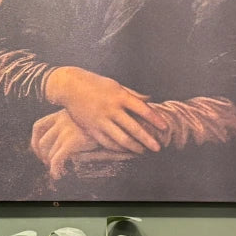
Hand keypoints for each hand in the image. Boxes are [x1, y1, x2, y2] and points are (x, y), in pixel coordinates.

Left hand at [31, 110, 132, 179]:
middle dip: (41, 156)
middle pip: (40, 141)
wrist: (125, 118)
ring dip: (50, 165)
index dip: (34, 142)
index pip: (38, 126)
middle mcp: (62, 119)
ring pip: (48, 152)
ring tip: (57, 173)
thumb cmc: (110, 120)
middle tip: (48, 165)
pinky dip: (55, 169)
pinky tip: (59, 176)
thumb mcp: (90, 122)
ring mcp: (67, 130)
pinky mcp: (73, 141)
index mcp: (64, 113)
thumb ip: (76, 130)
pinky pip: (56, 159)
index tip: (39, 152)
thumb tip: (66, 145)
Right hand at [45, 66, 165, 153]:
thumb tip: (149, 99)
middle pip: (134, 128)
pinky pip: (107, 142)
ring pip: (121, 139)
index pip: (143, 110)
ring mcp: (100, 120)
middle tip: (157, 148)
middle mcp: (111, 109)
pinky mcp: (91, 128)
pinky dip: (118, 148)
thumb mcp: (116, 85)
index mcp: (120, 96)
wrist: (70, 87)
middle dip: (147, 140)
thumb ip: (133, 94)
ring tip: (142, 151)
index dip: (155, 120)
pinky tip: (126, 150)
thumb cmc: (96, 84)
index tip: (165, 128)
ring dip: (134, 147)